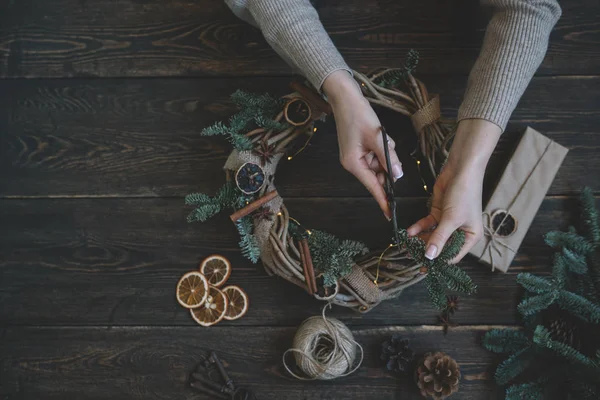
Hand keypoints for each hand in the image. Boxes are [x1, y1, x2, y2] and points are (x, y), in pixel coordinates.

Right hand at [323, 70, 403, 219]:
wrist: (345, 97)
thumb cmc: (358, 115)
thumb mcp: (377, 137)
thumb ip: (388, 158)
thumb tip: (397, 176)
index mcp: (354, 164)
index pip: (373, 187)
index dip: (384, 199)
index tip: (390, 214)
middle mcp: (353, 163)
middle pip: (378, 174)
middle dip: (387, 163)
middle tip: (387, 146)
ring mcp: (356, 156)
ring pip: (379, 163)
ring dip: (385, 153)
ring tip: (380, 136)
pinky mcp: (359, 149)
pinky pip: (376, 155)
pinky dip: (382, 148)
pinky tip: (379, 135)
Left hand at [407, 119, 500, 261]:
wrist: (461, 169)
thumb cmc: (464, 193)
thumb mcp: (451, 219)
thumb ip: (439, 238)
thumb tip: (430, 257)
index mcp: (471, 237)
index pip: (453, 255)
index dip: (439, 261)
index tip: (424, 268)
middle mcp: (460, 231)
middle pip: (441, 246)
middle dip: (426, 250)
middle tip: (411, 256)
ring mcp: (449, 222)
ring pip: (432, 235)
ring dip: (420, 239)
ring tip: (407, 245)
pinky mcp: (439, 212)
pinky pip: (427, 224)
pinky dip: (419, 228)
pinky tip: (409, 232)